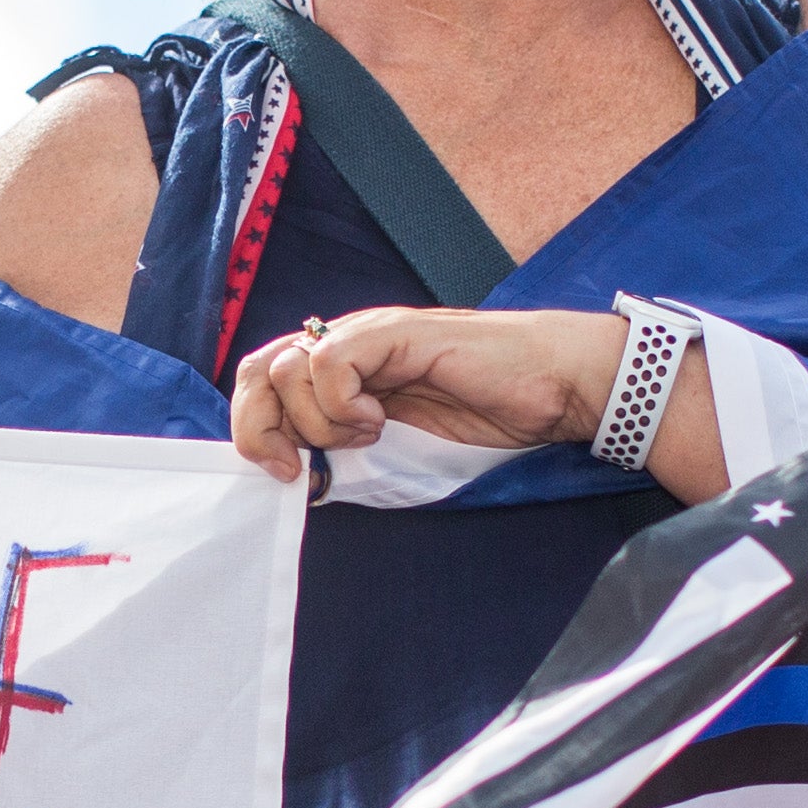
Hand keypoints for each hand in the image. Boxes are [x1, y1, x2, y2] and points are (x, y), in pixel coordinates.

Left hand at [229, 308, 618, 483]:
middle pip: (257, 370)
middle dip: (262, 427)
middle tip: (298, 466)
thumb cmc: (488, 411)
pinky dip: (344, 405)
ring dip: (318, 421)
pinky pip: (331, 362)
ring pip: (289, 368)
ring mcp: (369, 334)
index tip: (288, 474)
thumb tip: (296, 473)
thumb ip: (348, 441)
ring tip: (367, 434)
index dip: (255, 427)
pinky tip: (382, 420)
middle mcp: (347, 343)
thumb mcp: (399, 439)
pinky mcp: (394, 333)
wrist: (551, 386)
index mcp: (343, 365)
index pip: (262, 380)